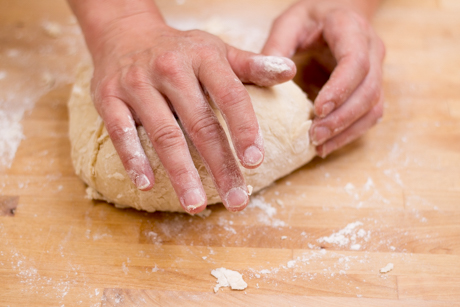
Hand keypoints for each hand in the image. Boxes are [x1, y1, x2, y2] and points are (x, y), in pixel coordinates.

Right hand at [90, 15, 295, 212]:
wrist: (125, 32)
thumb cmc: (179, 50)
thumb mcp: (216, 50)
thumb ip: (252, 65)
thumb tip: (289, 72)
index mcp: (203, 57)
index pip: (230, 95)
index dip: (244, 129)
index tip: (255, 162)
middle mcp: (170, 69)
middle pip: (200, 124)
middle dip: (220, 165)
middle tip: (237, 199)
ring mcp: (137, 83)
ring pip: (163, 134)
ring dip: (180, 173)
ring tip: (196, 205)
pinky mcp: (108, 97)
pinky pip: (121, 133)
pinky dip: (134, 159)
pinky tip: (147, 186)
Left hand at [262, 0, 384, 156]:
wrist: (336, 13)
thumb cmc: (310, 19)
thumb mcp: (288, 23)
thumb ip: (277, 46)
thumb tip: (270, 78)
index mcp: (352, 29)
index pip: (356, 62)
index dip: (340, 88)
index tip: (319, 109)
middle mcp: (372, 50)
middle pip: (369, 90)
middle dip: (343, 118)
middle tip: (314, 136)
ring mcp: (376, 70)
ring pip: (374, 107)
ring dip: (348, 131)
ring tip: (319, 146)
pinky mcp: (371, 87)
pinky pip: (369, 115)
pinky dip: (350, 133)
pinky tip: (327, 145)